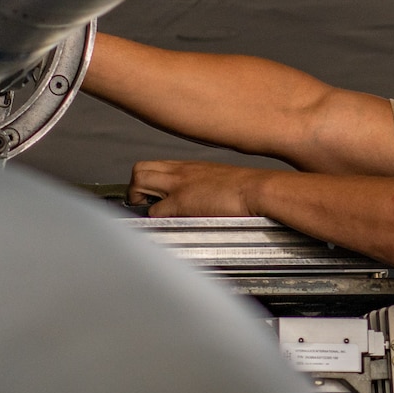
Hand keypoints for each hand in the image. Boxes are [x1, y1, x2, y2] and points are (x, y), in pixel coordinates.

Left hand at [126, 159, 264, 216]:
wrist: (259, 188)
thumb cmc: (248, 188)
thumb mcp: (221, 180)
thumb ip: (206, 186)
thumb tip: (204, 199)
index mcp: (190, 167)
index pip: (156, 166)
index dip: (148, 180)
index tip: (150, 194)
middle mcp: (180, 172)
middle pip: (140, 169)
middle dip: (134, 188)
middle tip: (143, 204)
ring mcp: (178, 186)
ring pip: (138, 182)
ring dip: (138, 200)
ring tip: (148, 214)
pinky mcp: (181, 203)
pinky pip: (154, 211)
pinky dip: (153, 220)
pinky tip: (162, 226)